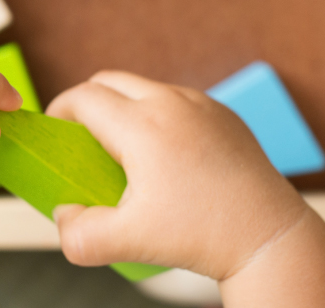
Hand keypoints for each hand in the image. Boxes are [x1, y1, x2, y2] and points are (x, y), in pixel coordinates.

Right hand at [47, 71, 308, 280]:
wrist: (270, 237)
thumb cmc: (202, 236)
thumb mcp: (127, 243)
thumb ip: (78, 234)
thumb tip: (64, 213)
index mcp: (142, 126)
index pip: (83, 97)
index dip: (59, 111)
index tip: (54, 132)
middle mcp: (171, 102)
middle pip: (109, 80)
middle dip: (86, 103)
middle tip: (82, 138)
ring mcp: (201, 104)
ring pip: (144, 87)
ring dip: (123, 107)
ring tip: (123, 150)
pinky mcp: (223, 113)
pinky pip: (176, 100)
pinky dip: (156, 115)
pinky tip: (164, 155)